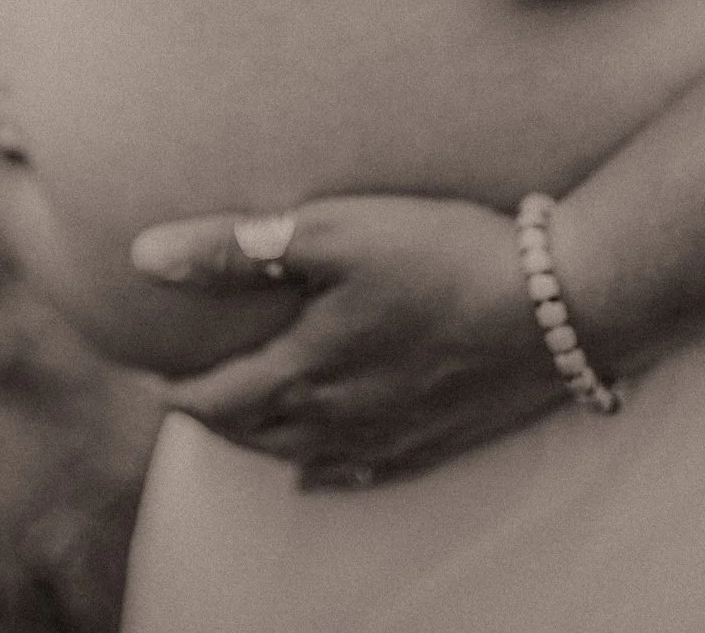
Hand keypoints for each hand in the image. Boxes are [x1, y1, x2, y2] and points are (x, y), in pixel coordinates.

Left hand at [128, 194, 567, 488]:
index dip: (174, 387)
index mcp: (304, 374)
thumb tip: (144, 257)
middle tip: (187, 392)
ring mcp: (391, 435)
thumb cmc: (445, 255)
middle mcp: (339, 420)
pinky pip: (363, 473)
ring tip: (242, 421)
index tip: (149, 371)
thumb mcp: (335, 231)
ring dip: (263, 441)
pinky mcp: (438, 438)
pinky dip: (327, 471)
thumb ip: (238, 248)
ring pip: (303, 458)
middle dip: (213, 414)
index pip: (212, 399)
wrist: (560, 302)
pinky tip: (320, 471)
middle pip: (252, 433)